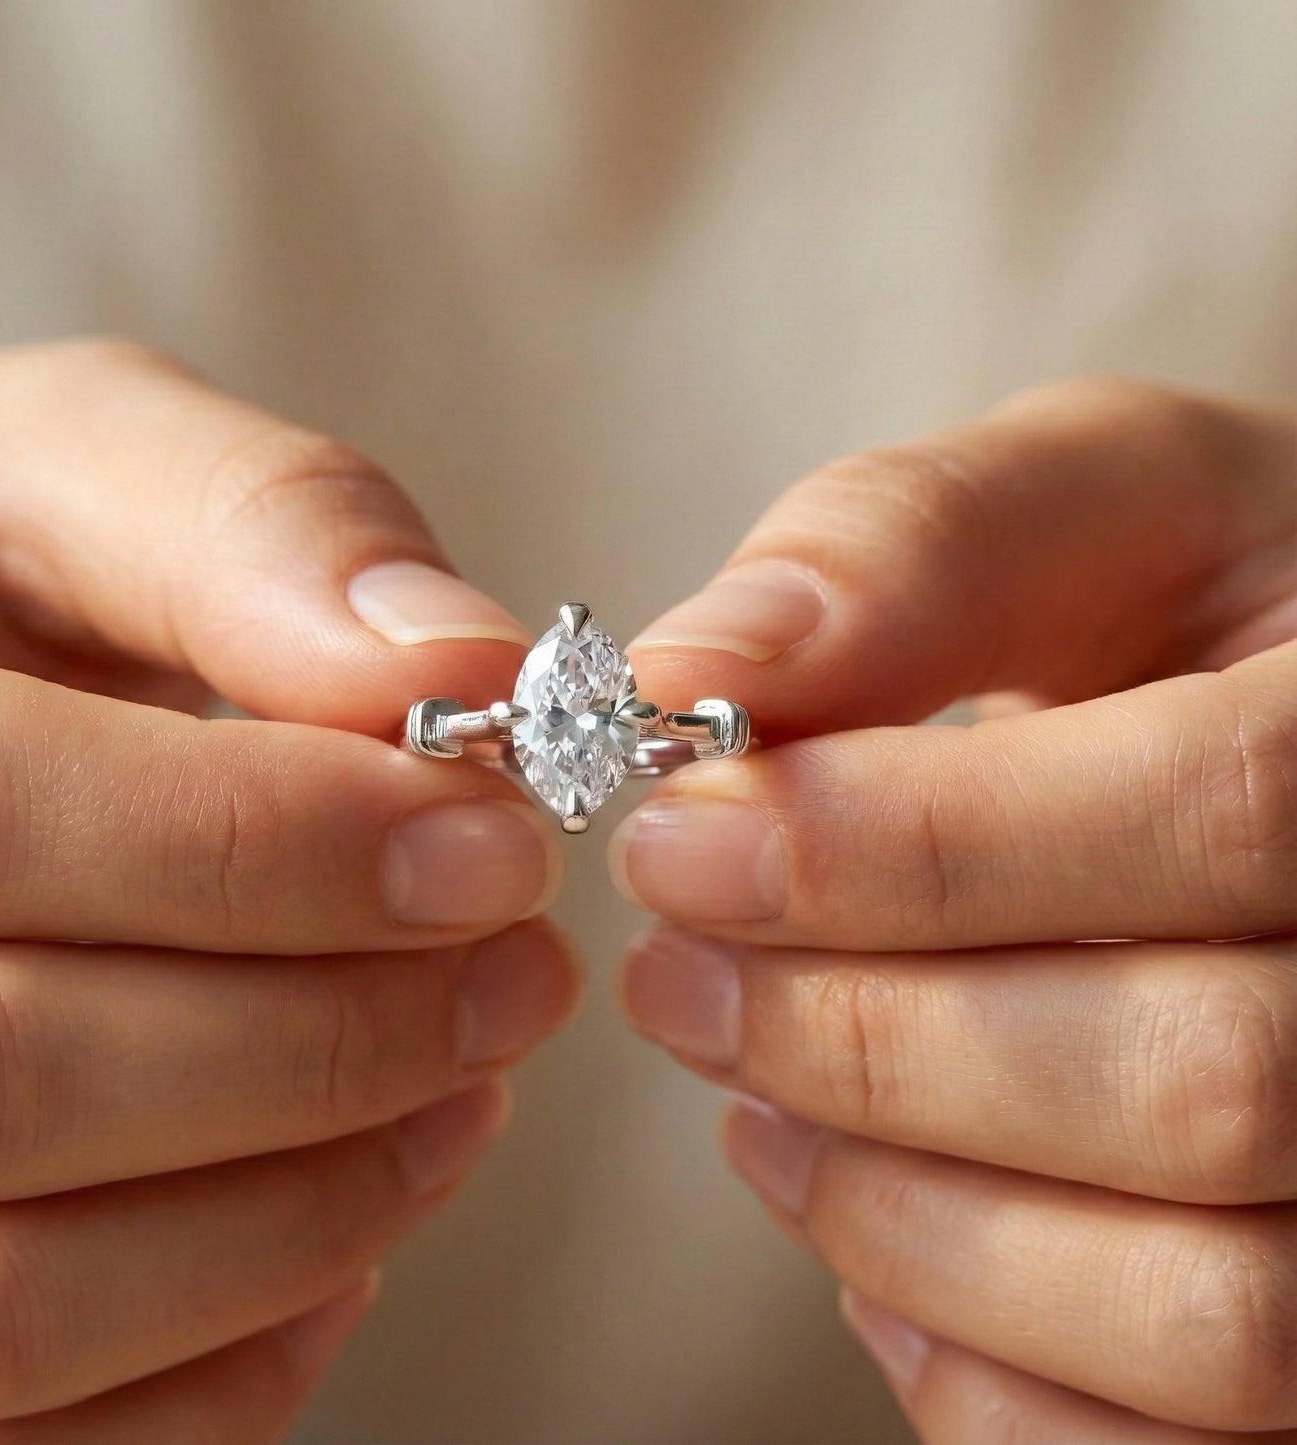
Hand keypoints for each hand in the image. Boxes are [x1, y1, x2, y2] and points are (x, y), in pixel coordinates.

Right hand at [0, 341, 578, 1439]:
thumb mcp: (71, 471)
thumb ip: (251, 530)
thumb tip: (456, 666)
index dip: (260, 845)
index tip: (492, 842)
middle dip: (321, 1041)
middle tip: (514, 974)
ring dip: (297, 1211)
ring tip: (461, 1091)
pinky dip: (220, 1369)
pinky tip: (339, 1234)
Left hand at [613, 380, 1296, 1441]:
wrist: (1263, 753)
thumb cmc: (1185, 620)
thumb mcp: (1090, 516)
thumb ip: (912, 548)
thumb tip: (698, 668)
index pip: (1220, 812)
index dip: (915, 845)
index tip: (680, 835)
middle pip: (1199, 1083)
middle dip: (869, 1037)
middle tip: (676, 968)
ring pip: (1201, 1306)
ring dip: (900, 1205)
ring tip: (745, 1091)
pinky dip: (971, 1361)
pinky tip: (870, 1225)